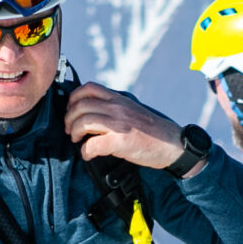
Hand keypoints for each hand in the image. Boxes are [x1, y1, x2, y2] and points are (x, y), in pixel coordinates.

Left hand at [64, 85, 185, 169]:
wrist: (173, 145)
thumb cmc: (152, 132)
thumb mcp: (132, 111)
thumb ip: (114, 108)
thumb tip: (92, 113)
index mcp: (119, 99)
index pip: (88, 88)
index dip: (74, 98)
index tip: (72, 110)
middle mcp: (118, 108)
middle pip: (80, 106)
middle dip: (69, 119)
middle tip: (71, 130)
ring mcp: (119, 124)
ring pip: (82, 122)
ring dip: (74, 133)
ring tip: (77, 140)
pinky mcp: (120, 142)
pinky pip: (92, 145)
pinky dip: (85, 151)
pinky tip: (88, 155)